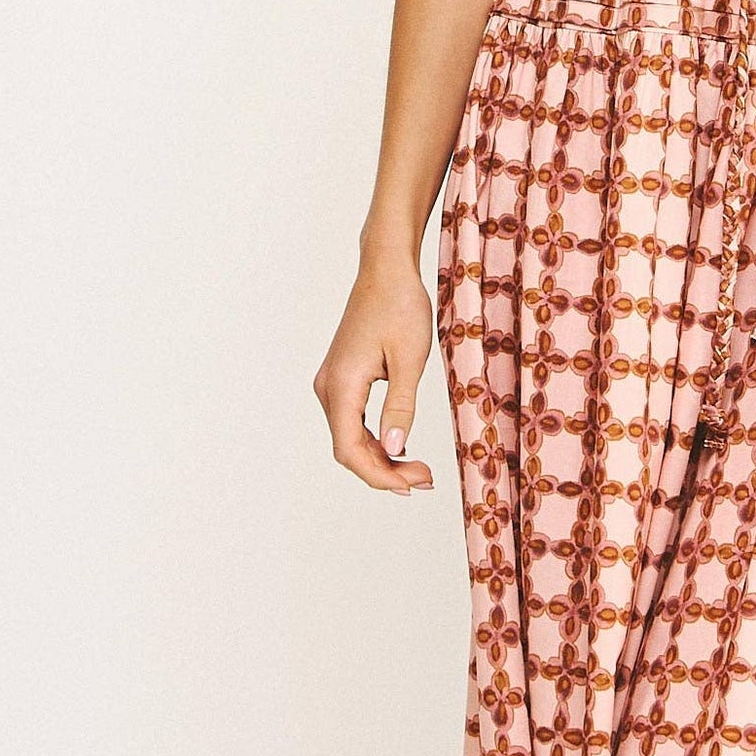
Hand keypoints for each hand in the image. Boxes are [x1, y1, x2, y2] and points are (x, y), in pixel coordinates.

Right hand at [314, 259, 436, 493]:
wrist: (386, 270)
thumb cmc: (401, 306)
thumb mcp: (410, 359)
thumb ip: (401, 406)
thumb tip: (394, 447)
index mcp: (342, 384)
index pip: (350, 449)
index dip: (379, 475)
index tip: (412, 485)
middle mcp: (329, 387)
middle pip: (348, 449)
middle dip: (385, 471)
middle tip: (426, 479)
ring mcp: (332, 383)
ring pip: (350, 438)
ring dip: (381, 458)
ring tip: (419, 469)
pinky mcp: (342, 378)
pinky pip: (353, 421)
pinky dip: (375, 439)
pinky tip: (401, 448)